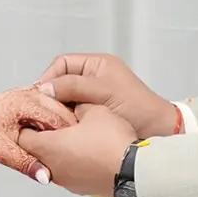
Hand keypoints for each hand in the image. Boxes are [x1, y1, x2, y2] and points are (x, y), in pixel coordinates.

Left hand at [0, 90, 76, 182]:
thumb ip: (25, 163)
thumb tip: (46, 177)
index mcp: (23, 101)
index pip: (57, 116)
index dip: (72, 134)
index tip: (85, 150)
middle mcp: (28, 95)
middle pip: (61, 110)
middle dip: (74, 128)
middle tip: (87, 148)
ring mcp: (28, 97)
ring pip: (57, 110)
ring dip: (66, 126)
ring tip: (78, 146)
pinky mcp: (27, 104)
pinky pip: (49, 112)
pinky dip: (57, 125)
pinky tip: (63, 141)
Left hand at [18, 102, 136, 196]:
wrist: (135, 172)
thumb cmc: (112, 142)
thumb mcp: (94, 110)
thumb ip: (76, 104)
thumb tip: (72, 104)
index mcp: (48, 147)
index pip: (22, 137)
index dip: (28, 123)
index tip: (37, 115)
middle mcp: (52, 168)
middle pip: (36, 151)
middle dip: (44, 136)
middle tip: (56, 122)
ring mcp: (66, 182)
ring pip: (52, 163)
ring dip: (59, 151)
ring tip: (75, 136)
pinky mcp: (81, 188)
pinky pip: (69, 173)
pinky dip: (72, 162)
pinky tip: (88, 151)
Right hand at [35, 53, 176, 138]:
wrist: (159, 132)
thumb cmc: (138, 108)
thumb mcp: (103, 92)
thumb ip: (74, 87)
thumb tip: (45, 88)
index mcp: (97, 65)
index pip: (62, 64)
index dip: (49, 77)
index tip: (39, 94)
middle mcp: (93, 78)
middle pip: (61, 82)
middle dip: (50, 96)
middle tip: (39, 111)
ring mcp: (93, 97)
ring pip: (65, 100)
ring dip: (57, 110)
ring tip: (48, 123)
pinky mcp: (93, 115)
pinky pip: (72, 114)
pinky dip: (65, 121)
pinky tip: (61, 131)